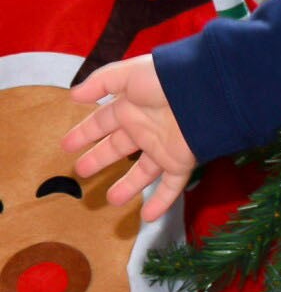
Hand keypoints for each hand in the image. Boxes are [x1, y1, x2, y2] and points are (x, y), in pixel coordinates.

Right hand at [62, 56, 196, 222]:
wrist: (204, 91)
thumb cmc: (164, 80)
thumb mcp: (127, 74)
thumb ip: (100, 83)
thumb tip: (73, 95)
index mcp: (131, 107)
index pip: (102, 122)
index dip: (84, 133)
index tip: (66, 145)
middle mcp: (145, 128)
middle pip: (118, 147)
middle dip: (99, 158)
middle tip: (81, 171)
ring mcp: (163, 147)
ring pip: (143, 172)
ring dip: (128, 186)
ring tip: (112, 200)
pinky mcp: (181, 162)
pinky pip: (171, 186)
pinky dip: (161, 202)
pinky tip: (148, 217)